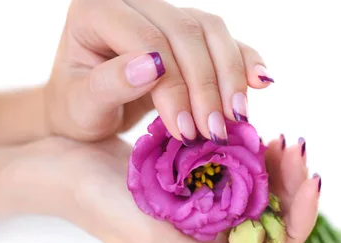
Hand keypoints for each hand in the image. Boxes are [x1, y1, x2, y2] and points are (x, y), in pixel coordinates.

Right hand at [8, 135, 318, 242]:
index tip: (310, 176)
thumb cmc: (104, 206)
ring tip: (280, 138)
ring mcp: (207, 214)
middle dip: (292, 185)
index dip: (299, 217)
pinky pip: (238, 175)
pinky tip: (257, 137)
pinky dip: (253, 157)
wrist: (65, 169)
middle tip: (294, 145)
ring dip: (277, 169)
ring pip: (261, 196)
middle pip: (273, 220)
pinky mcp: (197, 188)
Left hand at [45, 0, 271, 143]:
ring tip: (237, 118)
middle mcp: (134, 3)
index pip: (146, 39)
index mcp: (96, 10)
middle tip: (213, 132)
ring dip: (231, 76)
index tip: (185, 131)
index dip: (171, 85)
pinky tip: (261, 83)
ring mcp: (165, 13)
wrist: (91, 111)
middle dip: (205, 86)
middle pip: (184, 32)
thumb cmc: (79, 110)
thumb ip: (108, 85)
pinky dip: (245, 61)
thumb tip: (150, 66)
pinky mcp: (189, 32)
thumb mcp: (82, 106)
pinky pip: (224, 39)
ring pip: (211, 31)